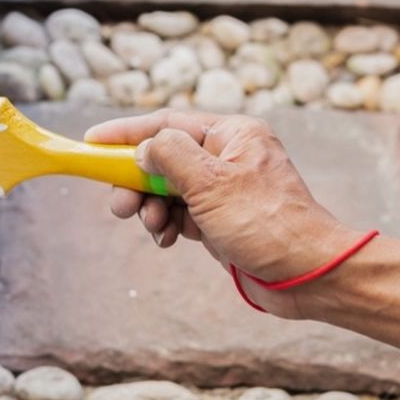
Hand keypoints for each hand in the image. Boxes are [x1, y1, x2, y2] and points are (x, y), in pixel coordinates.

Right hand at [83, 109, 359, 316]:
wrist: (308, 275)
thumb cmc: (267, 224)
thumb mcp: (212, 183)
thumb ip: (170, 157)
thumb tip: (143, 149)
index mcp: (231, 134)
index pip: (167, 124)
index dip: (126, 133)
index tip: (91, 140)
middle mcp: (227, 157)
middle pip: (163, 158)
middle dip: (136, 181)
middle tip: (119, 204)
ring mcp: (225, 190)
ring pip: (168, 189)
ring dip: (151, 208)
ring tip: (154, 226)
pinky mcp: (222, 220)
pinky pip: (180, 214)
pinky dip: (168, 225)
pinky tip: (168, 239)